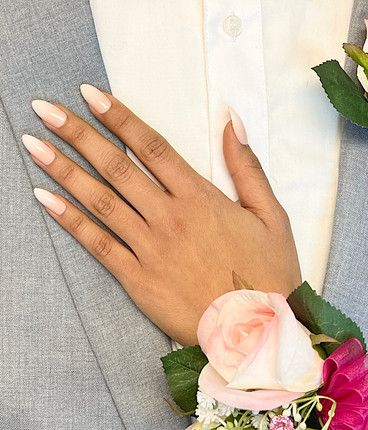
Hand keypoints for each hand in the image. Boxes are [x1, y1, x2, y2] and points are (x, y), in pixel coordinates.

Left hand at [25, 86, 300, 344]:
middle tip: (45, 110)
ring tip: (33, 145)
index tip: (91, 95)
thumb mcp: (271, 215)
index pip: (152, 147)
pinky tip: (44, 199)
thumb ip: (247, 167)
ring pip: (101, 201)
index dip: (119, 117)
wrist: (256, 334)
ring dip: (64, 170)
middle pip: (117, 167)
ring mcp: (150, 249)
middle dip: (78, 134)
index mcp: (201, 198)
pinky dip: (70, 220)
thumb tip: (232, 121)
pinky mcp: (137, 279)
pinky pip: (98, 245)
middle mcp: (170, 218)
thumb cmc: (268, 275)